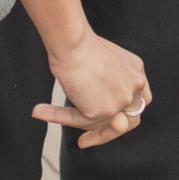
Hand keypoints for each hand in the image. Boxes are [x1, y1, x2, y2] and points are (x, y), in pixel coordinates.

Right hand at [31, 31, 151, 149]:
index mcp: (136, 72)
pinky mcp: (102, 111)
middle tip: (87, 138)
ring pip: (100, 123)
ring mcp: (120, 101)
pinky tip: (42, 111)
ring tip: (51, 115)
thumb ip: (107, 83)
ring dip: (77, 126)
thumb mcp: (102, 61)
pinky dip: (58, 116)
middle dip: (108, 132)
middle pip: (128, 121)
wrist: (73, 41)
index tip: (110, 121)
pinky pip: (78, 121)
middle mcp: (134, 88)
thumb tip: (94, 105)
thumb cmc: (80, 42)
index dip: (124, 113)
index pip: (137, 101)